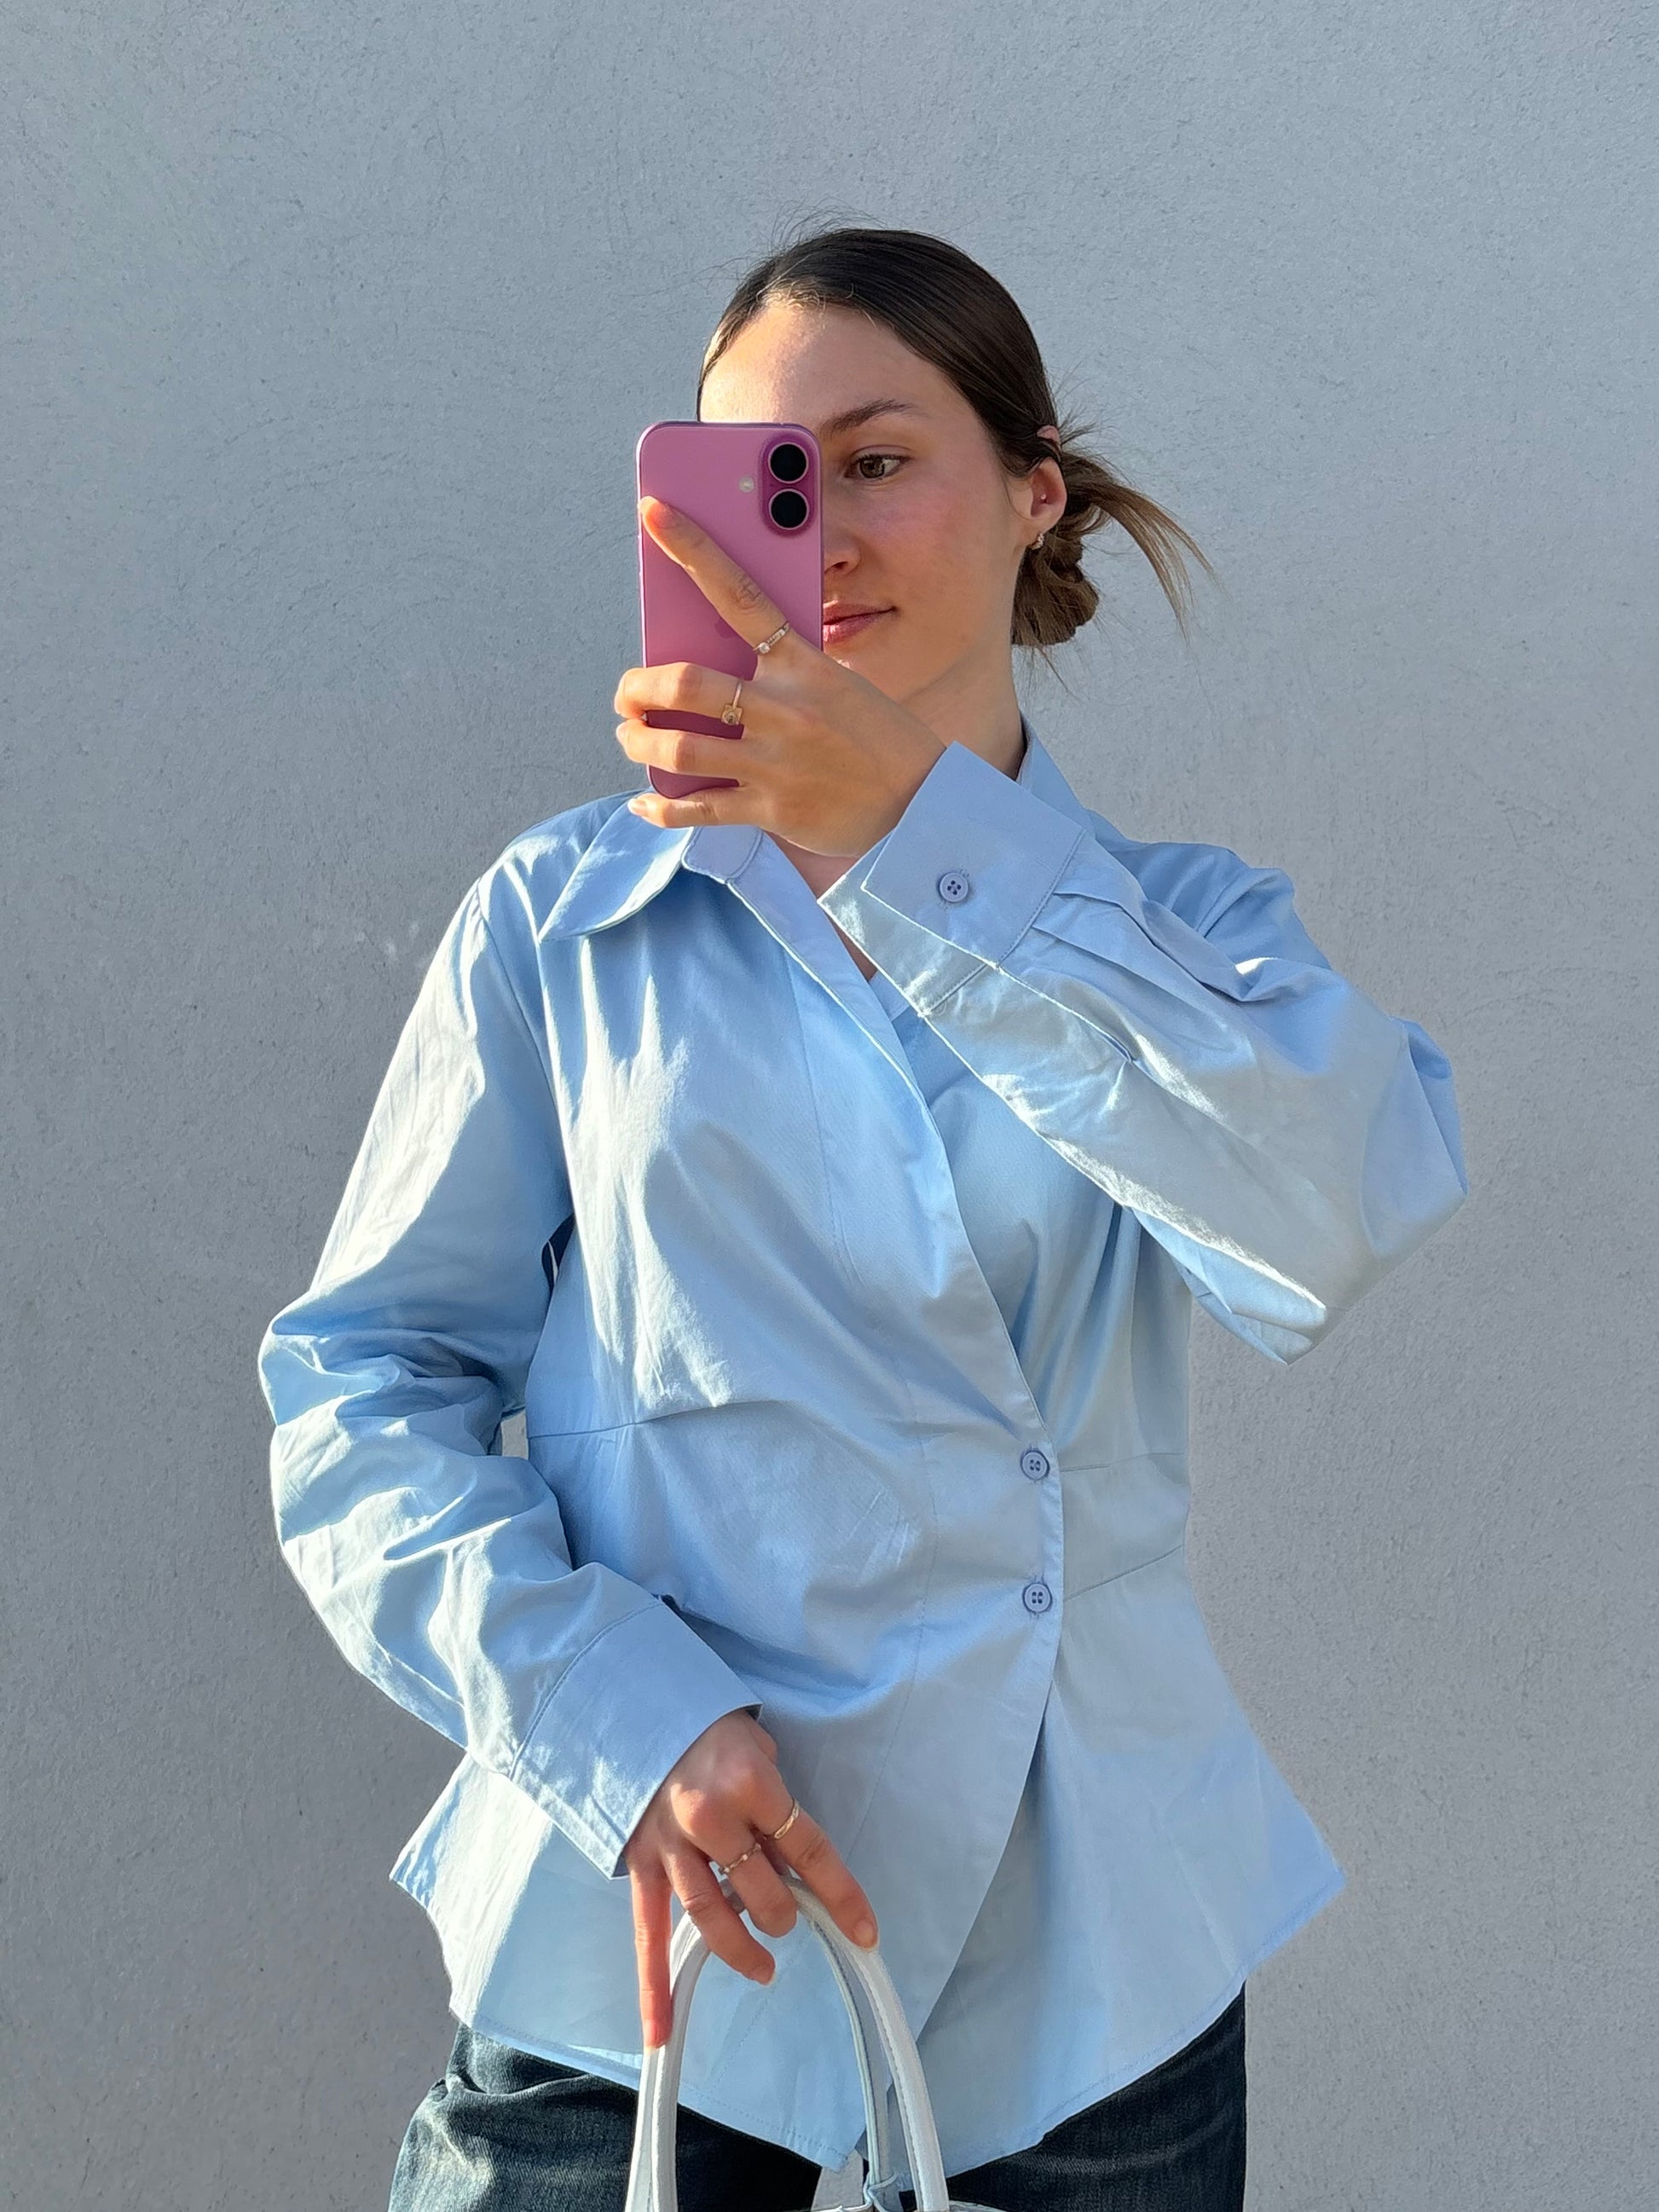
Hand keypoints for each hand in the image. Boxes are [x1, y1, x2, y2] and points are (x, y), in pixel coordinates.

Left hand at [615, 496, 946, 856]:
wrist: (921, 802)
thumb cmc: (875, 738)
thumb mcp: (838, 686)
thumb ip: (784, 672)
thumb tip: (715, 664)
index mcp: (802, 664)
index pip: (739, 593)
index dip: (692, 549)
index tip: (654, 511)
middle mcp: (783, 708)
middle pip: (683, 683)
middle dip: (637, 688)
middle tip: (627, 694)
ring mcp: (774, 761)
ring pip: (679, 746)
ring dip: (639, 740)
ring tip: (632, 736)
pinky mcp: (771, 808)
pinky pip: (698, 807)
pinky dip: (663, 805)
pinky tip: (646, 800)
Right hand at [622, 1708, 879, 2050]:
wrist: (639, 1706)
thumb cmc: (710, 1729)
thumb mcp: (758, 1749)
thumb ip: (776, 1806)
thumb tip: (790, 1863)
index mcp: (752, 1783)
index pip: (810, 1850)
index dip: (841, 1895)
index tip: (866, 1933)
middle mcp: (712, 1817)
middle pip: (762, 1891)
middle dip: (783, 1913)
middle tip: (788, 1918)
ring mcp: (672, 1845)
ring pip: (712, 1916)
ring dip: (743, 1950)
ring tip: (764, 1967)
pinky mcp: (641, 1865)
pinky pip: (647, 1932)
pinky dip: (653, 1987)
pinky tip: (659, 2032)